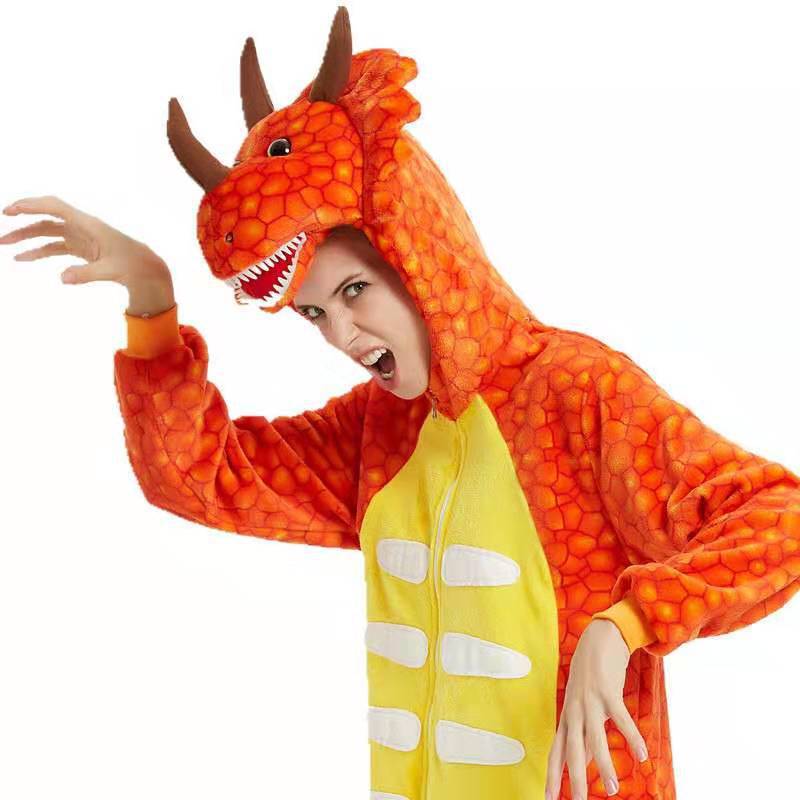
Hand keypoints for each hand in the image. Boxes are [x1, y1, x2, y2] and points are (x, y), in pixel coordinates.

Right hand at [0, 194, 174, 315]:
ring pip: (47, 233)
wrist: (146, 269)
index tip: (12, 210)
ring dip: (26, 237)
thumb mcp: (111, 271)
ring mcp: (80, 237)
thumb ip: (86, 274)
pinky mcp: (80, 249)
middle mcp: (81, 227)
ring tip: (4, 244)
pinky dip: (38, 251)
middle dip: (23, 221)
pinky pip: (55, 247)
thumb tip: (62, 278)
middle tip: (2, 225)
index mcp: (89, 225)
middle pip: (47, 219)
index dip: (33, 205)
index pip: (56, 207)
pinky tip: (22, 258)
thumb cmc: (133, 265)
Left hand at [545, 619, 648, 799]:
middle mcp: (575, 710)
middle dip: (574, 779)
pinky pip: (621, 719)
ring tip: (613, 789)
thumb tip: (585, 761)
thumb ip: (583, 732)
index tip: (548, 798)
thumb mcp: (582, 704)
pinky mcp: (608, 691)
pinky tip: (642, 755)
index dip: (552, 775)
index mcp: (567, 715)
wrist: (599, 636)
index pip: (556, 751)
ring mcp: (590, 700)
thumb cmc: (590, 673)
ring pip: (595, 738)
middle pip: (571, 750)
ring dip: (603, 764)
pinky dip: (632, 737)